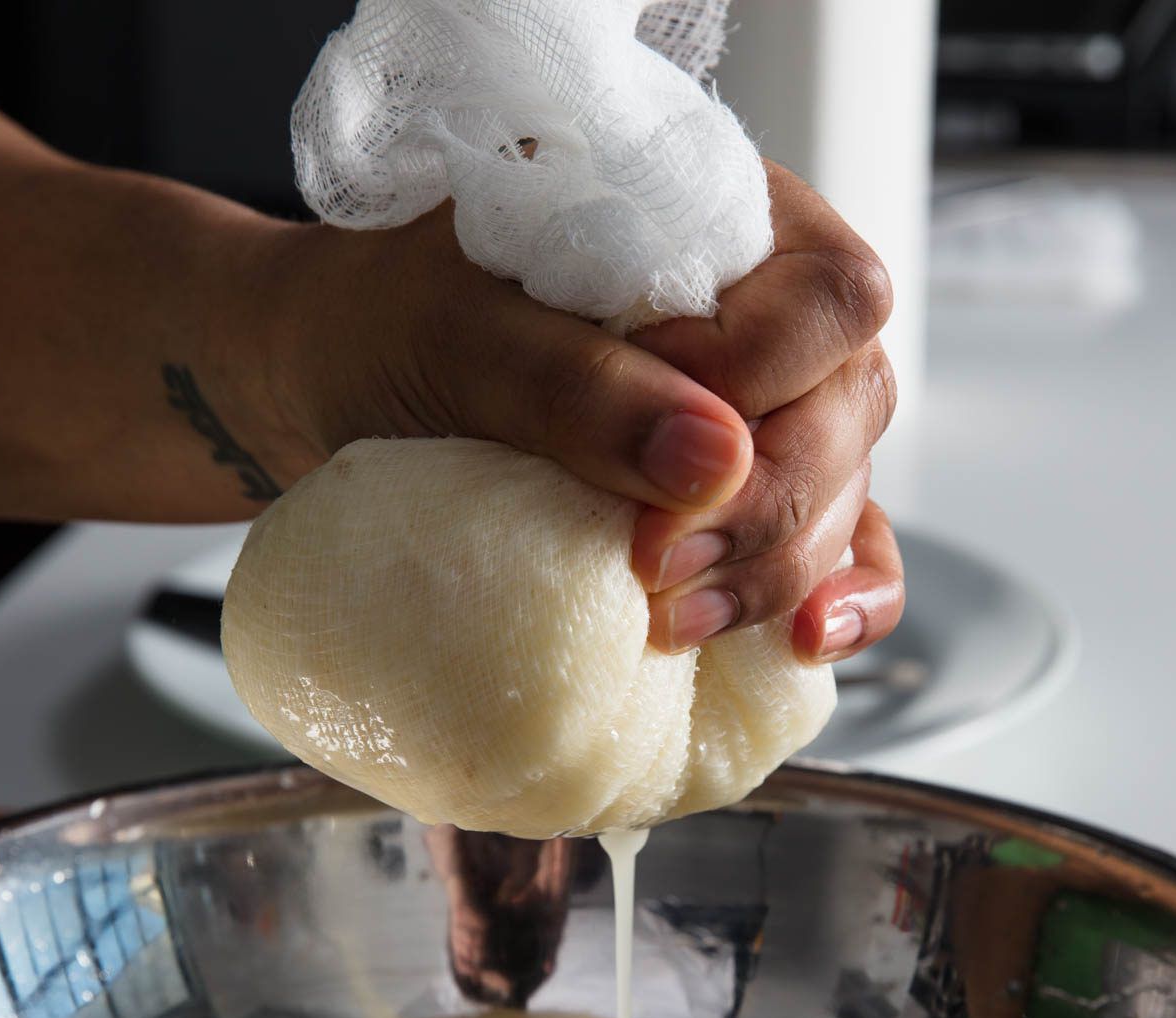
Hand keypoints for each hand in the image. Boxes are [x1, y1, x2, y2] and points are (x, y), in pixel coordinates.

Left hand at [262, 162, 903, 660]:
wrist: (325, 376)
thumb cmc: (384, 322)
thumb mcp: (454, 334)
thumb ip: (573, 385)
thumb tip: (717, 459)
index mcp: (712, 220)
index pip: (827, 296)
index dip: (765, 382)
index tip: (654, 449)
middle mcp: (757, 311)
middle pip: (850, 406)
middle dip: (770, 506)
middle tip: (656, 566)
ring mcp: (757, 408)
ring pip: (846, 486)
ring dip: (781, 568)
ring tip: (678, 620)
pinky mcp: (738, 493)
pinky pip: (842, 541)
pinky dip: (842, 594)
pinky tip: (809, 640)